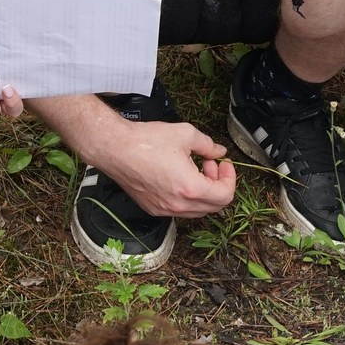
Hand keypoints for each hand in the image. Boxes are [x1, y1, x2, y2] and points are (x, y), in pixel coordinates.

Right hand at [85, 116, 237, 218]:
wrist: (115, 148)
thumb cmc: (145, 142)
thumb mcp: (186, 135)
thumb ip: (208, 145)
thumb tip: (219, 152)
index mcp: (190, 188)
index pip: (224, 195)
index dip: (230, 178)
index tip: (224, 164)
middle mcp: (177, 204)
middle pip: (214, 206)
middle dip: (218, 184)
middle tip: (210, 164)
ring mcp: (164, 209)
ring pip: (197, 210)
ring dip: (203, 192)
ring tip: (195, 168)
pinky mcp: (153, 208)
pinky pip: (180, 210)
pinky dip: (187, 197)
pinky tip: (180, 177)